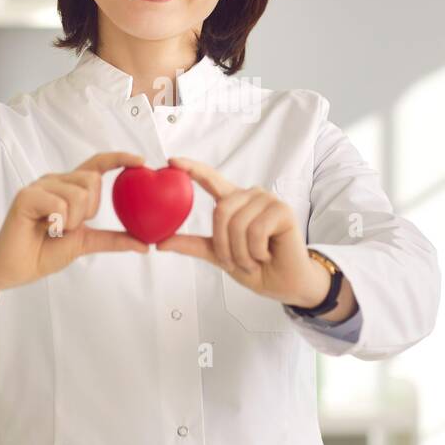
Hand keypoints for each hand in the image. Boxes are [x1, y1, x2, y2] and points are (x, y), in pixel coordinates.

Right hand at [0, 151, 149, 289]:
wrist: (18, 268)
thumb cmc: (46, 251)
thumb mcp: (87, 243)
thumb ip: (114, 239)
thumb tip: (145, 244)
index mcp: (70, 186)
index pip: (97, 164)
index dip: (119, 158)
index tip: (141, 160)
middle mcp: (55, 180)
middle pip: (92, 180)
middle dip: (89, 210)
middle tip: (69, 226)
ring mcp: (40, 186)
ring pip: (78, 194)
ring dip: (72, 221)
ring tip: (54, 229)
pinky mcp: (26, 195)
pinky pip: (59, 203)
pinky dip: (58, 223)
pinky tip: (45, 228)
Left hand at [154, 156, 327, 306]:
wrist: (284, 283)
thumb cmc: (256, 267)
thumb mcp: (218, 255)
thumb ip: (192, 245)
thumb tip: (160, 243)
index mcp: (233, 202)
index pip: (210, 179)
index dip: (192, 168)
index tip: (171, 161)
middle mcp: (250, 196)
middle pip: (220, 210)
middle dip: (224, 245)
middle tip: (235, 262)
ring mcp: (268, 200)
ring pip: (238, 223)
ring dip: (241, 252)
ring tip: (253, 260)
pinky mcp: (283, 210)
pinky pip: (256, 230)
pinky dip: (256, 251)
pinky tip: (266, 255)